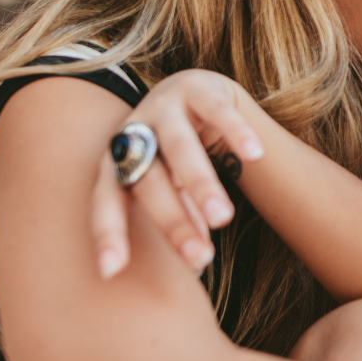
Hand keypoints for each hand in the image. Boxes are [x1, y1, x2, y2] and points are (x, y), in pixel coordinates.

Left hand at [90, 68, 265, 278]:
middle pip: (148, 180)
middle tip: (200, 257)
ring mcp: (164, 106)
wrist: (193, 92)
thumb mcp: (168, 187)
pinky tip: (254, 155)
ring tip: (224, 218)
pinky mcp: (199, 88)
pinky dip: (236, 132)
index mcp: (118, 161)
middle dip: (172, 221)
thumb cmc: (175, 157)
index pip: (107, 201)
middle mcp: (135, 132)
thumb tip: (194, 268)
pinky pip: (218, 112)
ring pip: (179, 147)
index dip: (108, 234)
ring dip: (200, 184)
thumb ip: (178, 221)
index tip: (112, 272)